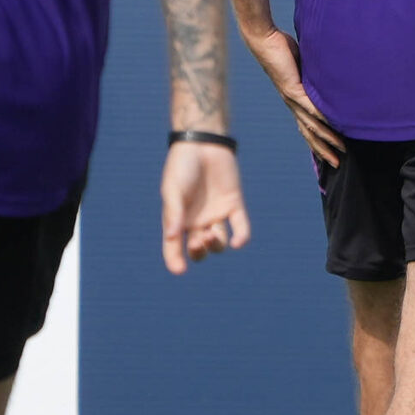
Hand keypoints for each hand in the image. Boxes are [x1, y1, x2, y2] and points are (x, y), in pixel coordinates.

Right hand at [160, 141, 248, 273]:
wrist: (203, 143)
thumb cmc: (182, 166)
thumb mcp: (172, 190)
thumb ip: (173, 213)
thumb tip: (173, 238)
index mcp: (178, 220)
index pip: (174, 248)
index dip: (175, 261)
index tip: (180, 270)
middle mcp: (197, 221)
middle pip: (199, 250)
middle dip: (199, 252)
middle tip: (199, 240)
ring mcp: (216, 214)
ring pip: (220, 243)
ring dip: (217, 244)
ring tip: (212, 232)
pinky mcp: (234, 205)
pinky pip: (240, 227)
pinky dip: (242, 237)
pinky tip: (239, 242)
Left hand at [247, 28, 343, 166]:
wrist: (264, 40)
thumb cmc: (282, 48)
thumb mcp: (303, 65)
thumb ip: (314, 74)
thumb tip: (328, 74)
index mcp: (295, 100)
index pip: (308, 127)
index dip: (319, 142)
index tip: (330, 155)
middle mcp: (293, 104)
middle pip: (309, 134)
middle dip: (323, 150)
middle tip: (336, 165)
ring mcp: (292, 98)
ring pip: (311, 125)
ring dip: (326, 139)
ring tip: (339, 149)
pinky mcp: (293, 88)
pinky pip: (310, 107)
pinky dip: (321, 118)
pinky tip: (332, 127)